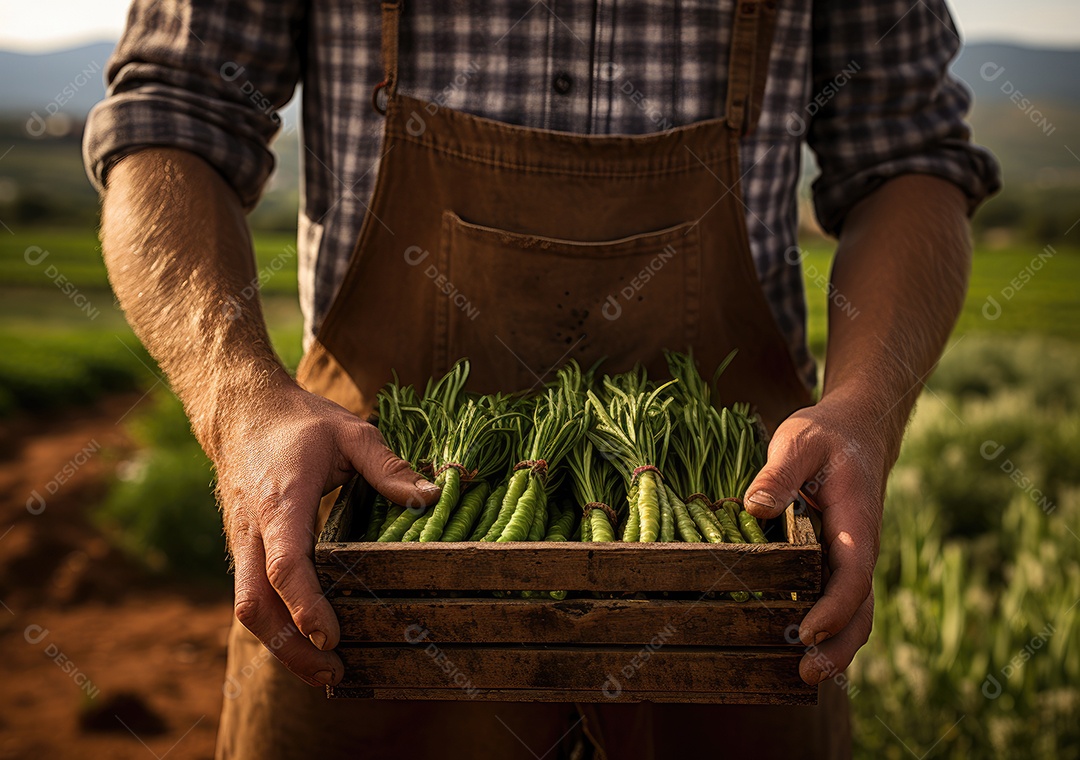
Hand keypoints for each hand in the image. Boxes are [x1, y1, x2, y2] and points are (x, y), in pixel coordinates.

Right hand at [215, 378, 440, 686]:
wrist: (240, 412)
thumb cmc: (300, 422)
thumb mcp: (350, 432)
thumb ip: (388, 467)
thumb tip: (433, 495)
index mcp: (281, 502)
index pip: (286, 564)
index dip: (306, 604)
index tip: (331, 636)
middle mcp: (252, 530)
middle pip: (256, 604)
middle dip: (290, 647)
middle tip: (334, 673)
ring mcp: (241, 543)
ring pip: (249, 608)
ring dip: (281, 646)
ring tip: (326, 672)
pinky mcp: (242, 550)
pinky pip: (252, 596)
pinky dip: (276, 627)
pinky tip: (306, 643)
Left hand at [743, 394, 886, 685]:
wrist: (857, 431)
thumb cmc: (826, 435)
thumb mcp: (799, 441)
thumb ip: (778, 472)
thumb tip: (755, 506)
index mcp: (855, 523)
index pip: (853, 575)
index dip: (834, 608)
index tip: (809, 633)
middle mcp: (858, 548)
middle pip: (860, 608)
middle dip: (839, 647)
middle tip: (806, 676)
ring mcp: (850, 558)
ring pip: (852, 612)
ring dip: (835, 647)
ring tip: (803, 677)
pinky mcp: (837, 561)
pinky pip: (837, 601)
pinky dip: (826, 629)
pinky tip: (797, 647)